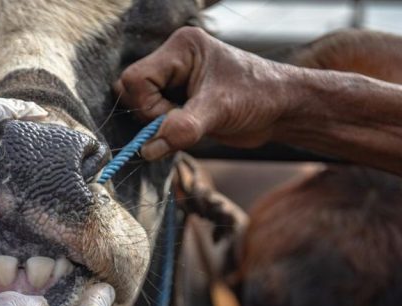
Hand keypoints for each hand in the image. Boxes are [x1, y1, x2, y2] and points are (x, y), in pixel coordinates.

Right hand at [114, 27, 302, 159]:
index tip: (177, 116)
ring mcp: (174, 80)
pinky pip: (151, 116)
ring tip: (190, 125)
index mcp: (181, 48)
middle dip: (152, 114)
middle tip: (183, 121)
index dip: (149, 105)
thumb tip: (148, 149)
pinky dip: (164, 131)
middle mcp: (173, 60)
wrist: (282, 110)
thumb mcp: (219, 111)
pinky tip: (188, 130)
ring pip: (138, 105)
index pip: (136, 78)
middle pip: (132, 91)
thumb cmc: (259, 97)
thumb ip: (182, 129)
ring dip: (158, 124)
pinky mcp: (176, 98)